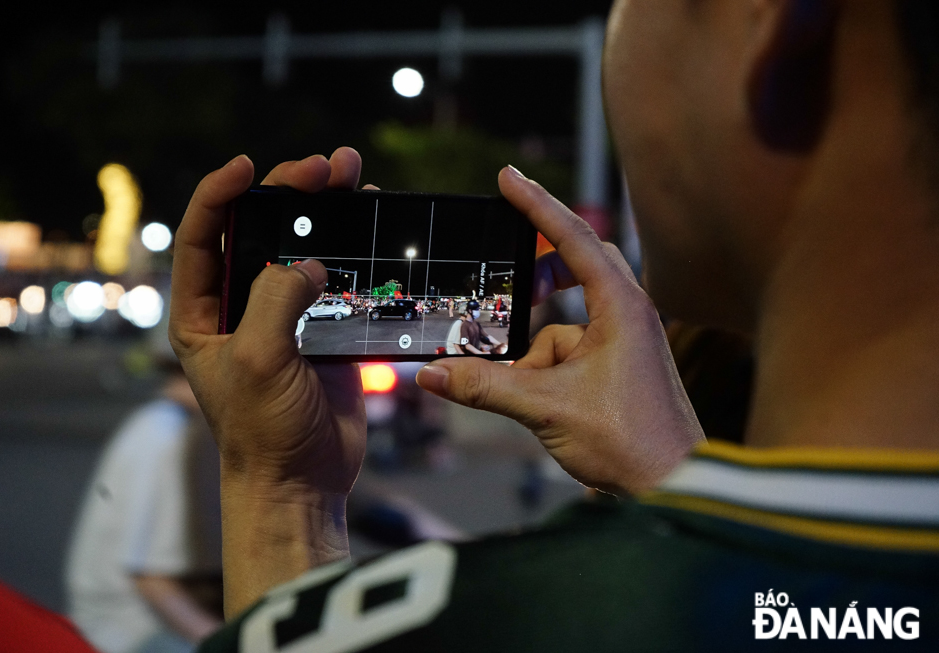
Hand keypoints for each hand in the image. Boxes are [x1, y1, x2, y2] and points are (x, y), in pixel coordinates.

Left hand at [169, 147, 369, 615]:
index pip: (202, 238)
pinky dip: (356, 253)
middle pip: (261, 233)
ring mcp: (287, 319)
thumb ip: (275, 298)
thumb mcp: (256, 358)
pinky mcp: (326, 334)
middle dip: (290, 194)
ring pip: (305, 250)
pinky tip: (373, 228)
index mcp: (202, 314)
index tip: (250, 165)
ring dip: (328, 214)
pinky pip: (340, 282)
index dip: (221, 194)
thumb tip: (307, 262)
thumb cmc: (262, 430)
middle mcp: (240, 309)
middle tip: (325, 166)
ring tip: (354, 177)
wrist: (302, 482)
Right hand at [416, 166, 703, 493]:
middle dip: (537, 272)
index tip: (507, 177)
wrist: (677, 487)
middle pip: (575, 267)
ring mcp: (624, 342)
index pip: (573, 237)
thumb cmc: (631, 442)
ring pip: (564, 324)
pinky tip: (535, 402)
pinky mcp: (618, 368)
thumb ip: (485, 386)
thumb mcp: (547, 408)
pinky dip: (545, 371)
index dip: (536, 204)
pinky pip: (569, 353)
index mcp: (621, 306)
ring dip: (535, 347)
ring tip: (521, 381)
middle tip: (503, 267)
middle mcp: (627, 314)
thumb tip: (431, 373)